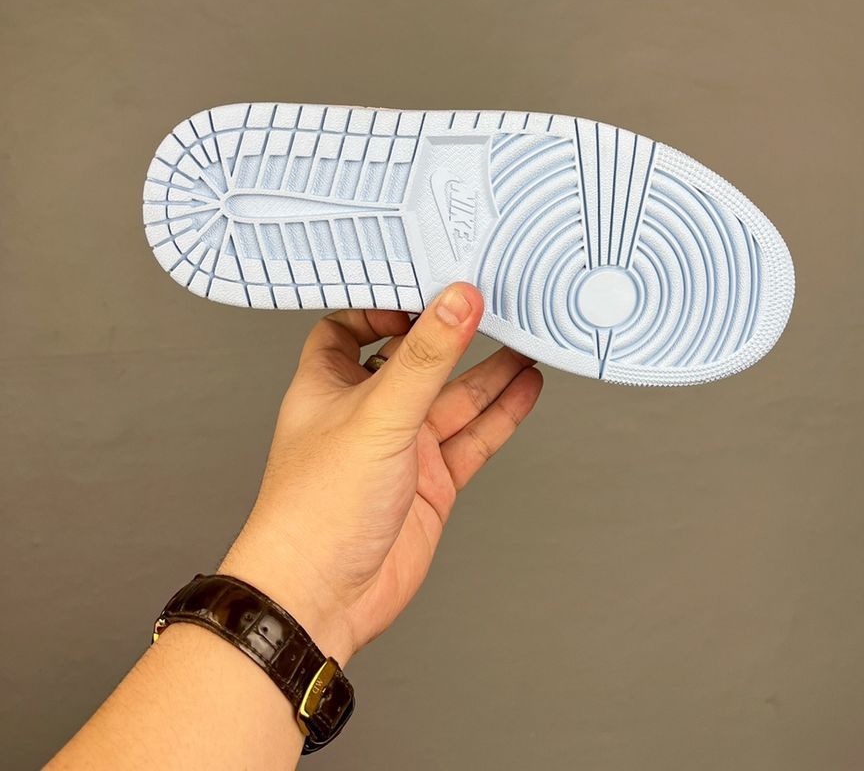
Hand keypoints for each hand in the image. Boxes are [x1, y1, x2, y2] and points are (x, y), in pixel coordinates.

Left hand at [219, 282, 543, 664]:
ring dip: (490, 372)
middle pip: (417, 359)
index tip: (425, 287)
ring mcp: (402, 447)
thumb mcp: (377, 416)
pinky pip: (472, 438)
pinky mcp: (431, 481)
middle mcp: (367, 412)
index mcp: (330, 384)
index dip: (384, 305)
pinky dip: (501, 415)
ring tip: (526, 339)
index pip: (351, 326)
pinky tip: (524, 389)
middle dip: (453, 334)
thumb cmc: (315, 511)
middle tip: (494, 304)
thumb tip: (455, 302)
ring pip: (454, 399)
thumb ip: (424, 358)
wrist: (323, 597)